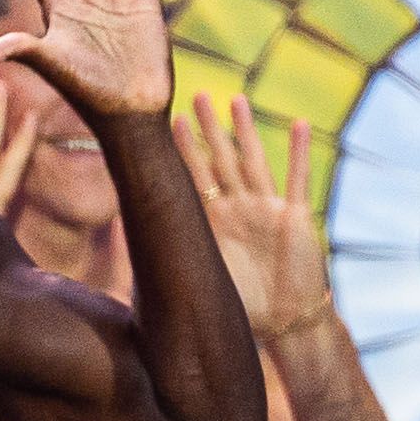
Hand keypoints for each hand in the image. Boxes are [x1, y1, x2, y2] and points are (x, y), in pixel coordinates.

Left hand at [181, 92, 330, 340]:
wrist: (287, 324)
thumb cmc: (244, 310)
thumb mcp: (198, 287)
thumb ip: (168, 273)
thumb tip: (119, 281)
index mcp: (212, 223)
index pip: (192, 179)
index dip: (182, 151)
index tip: (166, 122)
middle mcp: (237, 209)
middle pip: (220, 160)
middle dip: (208, 129)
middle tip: (196, 96)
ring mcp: (266, 209)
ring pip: (253, 161)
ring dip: (245, 131)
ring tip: (235, 100)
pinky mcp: (295, 218)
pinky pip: (298, 179)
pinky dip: (300, 152)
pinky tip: (300, 124)